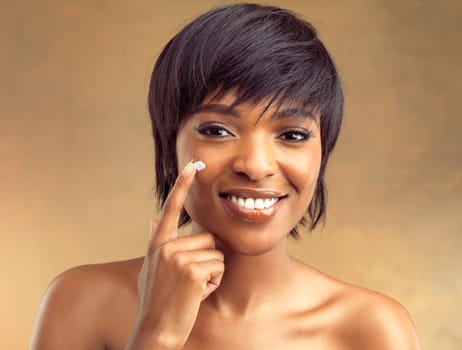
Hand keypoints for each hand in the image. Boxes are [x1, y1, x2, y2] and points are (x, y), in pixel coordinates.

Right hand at [125, 162, 223, 349]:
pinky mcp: (192, 271)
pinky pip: (219, 267)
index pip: (172, 208)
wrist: (155, 331)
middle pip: (209, 238)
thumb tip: (153, 220)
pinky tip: (198, 294)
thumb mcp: (150, 269)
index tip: (193, 164)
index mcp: (158, 244)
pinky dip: (215, 283)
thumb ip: (155, 242)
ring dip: (213, 273)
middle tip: (191, 281)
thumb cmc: (157, 301)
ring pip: (217, 253)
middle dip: (209, 259)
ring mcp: (177, 258)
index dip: (182, 184)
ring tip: (193, 288)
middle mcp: (166, 247)